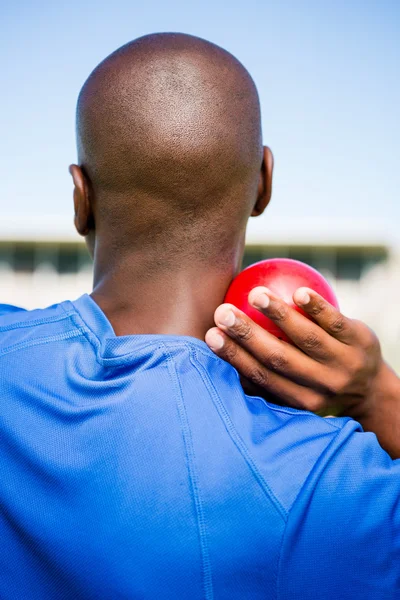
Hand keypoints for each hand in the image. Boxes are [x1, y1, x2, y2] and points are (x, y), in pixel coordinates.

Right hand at [205, 286, 383, 416]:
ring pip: (307, 337)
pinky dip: (317, 308)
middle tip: (222, 312)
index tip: (210, 335)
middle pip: (279, 358)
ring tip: (255, 294)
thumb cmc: (317, 384)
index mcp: (299, 400)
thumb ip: (264, 378)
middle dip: (248, 335)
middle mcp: (321, 385)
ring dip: (279, 314)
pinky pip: (336, 321)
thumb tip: (221, 355)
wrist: (372, 391)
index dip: (234, 356)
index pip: (261, 377)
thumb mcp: (296, 392)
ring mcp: (344, 364)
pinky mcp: (361, 342)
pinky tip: (298, 292)